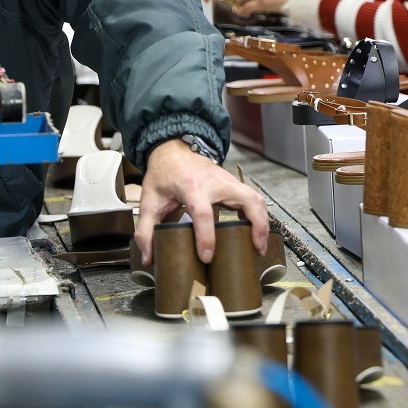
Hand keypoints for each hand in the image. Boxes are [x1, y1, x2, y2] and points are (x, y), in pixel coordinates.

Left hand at [136, 139, 268, 265]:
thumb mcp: (149, 200)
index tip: (207, 256)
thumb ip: (145, 230)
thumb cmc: (164, 174)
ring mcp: (228, 181)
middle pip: (246, 200)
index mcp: (192, 186)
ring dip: (262, 221)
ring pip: (256, 198)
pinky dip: (259, 215)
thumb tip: (149, 257)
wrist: (173, 151)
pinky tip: (257, 231)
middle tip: (256, 248)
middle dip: (256, 225)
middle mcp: (215, 182)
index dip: (206, 236)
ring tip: (260, 245)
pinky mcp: (234, 184)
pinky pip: (254, 198)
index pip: (203, 213)